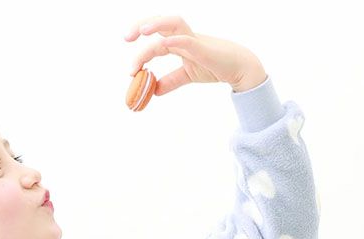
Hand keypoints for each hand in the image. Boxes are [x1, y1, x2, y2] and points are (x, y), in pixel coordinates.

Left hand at [125, 14, 265, 94]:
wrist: (238, 68)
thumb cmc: (213, 66)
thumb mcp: (187, 75)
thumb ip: (170, 81)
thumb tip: (153, 90)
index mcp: (178, 42)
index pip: (156, 37)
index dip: (140, 42)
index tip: (128, 52)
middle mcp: (184, 37)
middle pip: (161, 23)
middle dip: (142, 26)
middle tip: (126, 38)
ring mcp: (194, 41)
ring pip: (174, 23)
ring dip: (157, 24)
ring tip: (142, 31)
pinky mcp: (204, 49)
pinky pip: (188, 40)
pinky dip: (176, 39)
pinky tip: (164, 41)